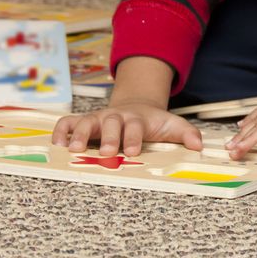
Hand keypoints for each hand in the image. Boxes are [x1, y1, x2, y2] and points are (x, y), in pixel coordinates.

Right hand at [51, 100, 202, 156]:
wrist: (135, 106)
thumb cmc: (152, 122)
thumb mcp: (171, 125)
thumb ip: (186, 133)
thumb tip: (199, 145)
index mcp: (136, 119)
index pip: (134, 126)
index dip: (133, 137)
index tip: (133, 151)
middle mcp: (114, 117)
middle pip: (109, 123)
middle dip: (108, 137)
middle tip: (108, 152)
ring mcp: (97, 119)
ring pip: (85, 122)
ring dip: (80, 134)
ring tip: (74, 149)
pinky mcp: (82, 122)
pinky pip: (67, 123)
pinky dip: (60, 131)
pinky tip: (57, 144)